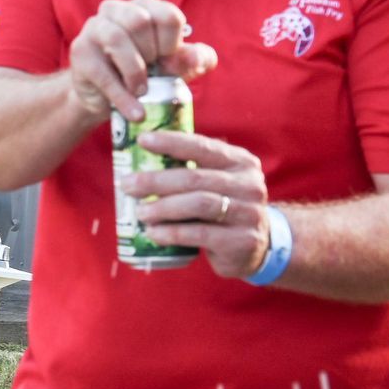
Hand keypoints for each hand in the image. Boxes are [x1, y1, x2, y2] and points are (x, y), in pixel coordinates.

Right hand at [66, 0, 217, 122]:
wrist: (106, 97)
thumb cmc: (146, 74)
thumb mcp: (175, 67)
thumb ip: (194, 60)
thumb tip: (198, 58)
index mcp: (145, 6)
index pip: (168, 16)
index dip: (173, 45)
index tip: (168, 63)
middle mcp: (117, 9)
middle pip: (140, 21)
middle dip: (152, 55)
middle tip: (152, 76)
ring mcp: (94, 27)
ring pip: (117, 39)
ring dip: (135, 72)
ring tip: (142, 92)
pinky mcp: (79, 51)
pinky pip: (102, 72)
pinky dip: (122, 96)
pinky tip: (134, 112)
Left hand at [128, 128, 269, 280]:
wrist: (260, 248)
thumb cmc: (227, 208)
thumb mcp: (219, 183)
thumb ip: (194, 169)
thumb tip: (142, 159)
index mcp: (241, 163)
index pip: (202, 147)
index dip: (171, 142)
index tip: (142, 140)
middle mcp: (249, 184)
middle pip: (195, 177)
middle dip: (156, 180)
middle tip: (128, 185)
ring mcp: (248, 213)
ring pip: (198, 204)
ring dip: (163, 207)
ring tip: (140, 211)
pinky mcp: (241, 241)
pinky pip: (200, 234)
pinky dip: (172, 232)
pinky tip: (154, 233)